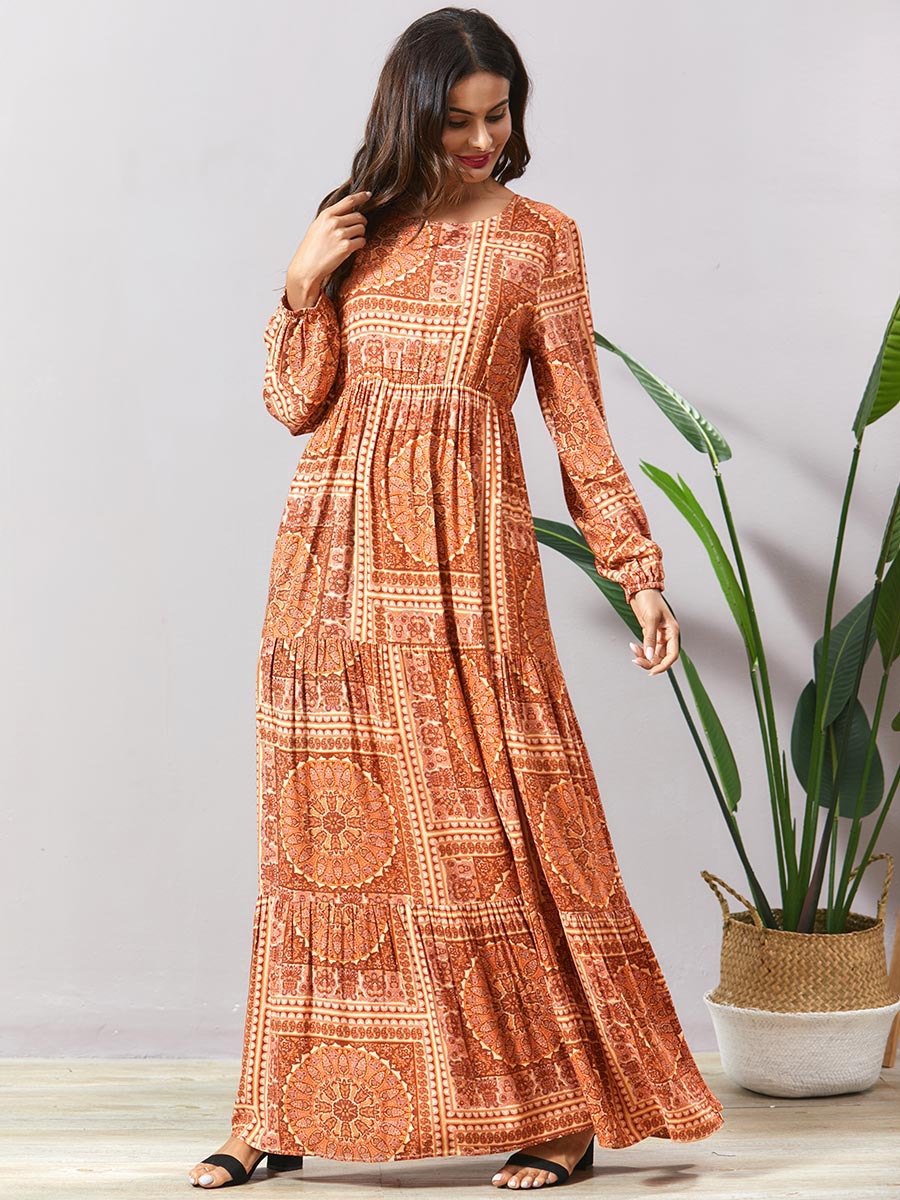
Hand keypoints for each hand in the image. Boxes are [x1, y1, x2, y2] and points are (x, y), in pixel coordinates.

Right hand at [285, 189, 371, 307]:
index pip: (348, 201)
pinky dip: (360, 244)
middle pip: (359, 216)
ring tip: (350, 241)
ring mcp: (340, 234)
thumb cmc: (310, 249)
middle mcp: (334, 222)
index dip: (361, 196)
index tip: (368, 194)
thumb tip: (347, 213)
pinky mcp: (346, 247)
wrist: (306, 267)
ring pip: (362, 229)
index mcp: (326, 215)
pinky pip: (362, 241)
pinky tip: (352, 248)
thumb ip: (331, 218)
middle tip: (356, 230)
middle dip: (361, 223)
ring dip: (360, 235)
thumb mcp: (317, 227)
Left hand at [627, 589, 678, 675]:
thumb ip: (650, 638)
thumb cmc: (649, 599)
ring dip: (643, 656)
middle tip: (637, 661)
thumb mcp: (650, 618)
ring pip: (653, 654)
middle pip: (662, 657)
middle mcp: (667, 636)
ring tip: (634, 651)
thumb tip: (649, 655)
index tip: (653, 671)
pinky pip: (647, 648)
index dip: (664, 665)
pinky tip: (633, 646)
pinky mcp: (649, 634)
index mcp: (672, 632)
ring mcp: (658, 636)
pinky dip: (640, 650)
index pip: (672, 655)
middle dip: (650, 662)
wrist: (640, 589)